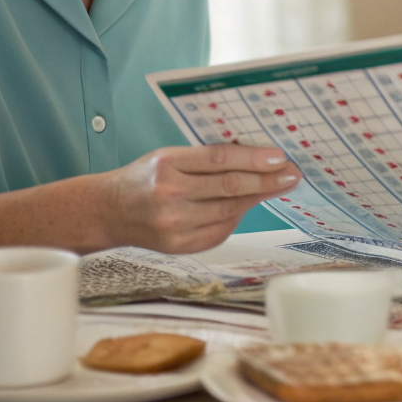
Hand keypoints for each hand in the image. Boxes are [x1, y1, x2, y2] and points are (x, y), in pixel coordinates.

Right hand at [97, 144, 300, 253]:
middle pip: (229, 187)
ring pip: (229, 210)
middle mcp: (170, 195)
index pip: (219, 159)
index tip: (280, 156)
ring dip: (258, 198)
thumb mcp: (168, 156)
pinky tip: (249, 205)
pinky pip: (220, 230)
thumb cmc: (144, 177)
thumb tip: (254, 155)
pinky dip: (237, 216)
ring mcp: (175, 225)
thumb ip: (205, 157)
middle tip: (292, 174)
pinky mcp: (180, 246)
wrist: (110, 212)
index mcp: (167, 165)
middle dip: (267, 180)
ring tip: (279, 186)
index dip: (253, 158)